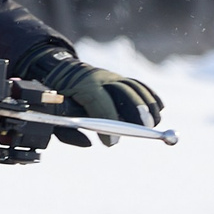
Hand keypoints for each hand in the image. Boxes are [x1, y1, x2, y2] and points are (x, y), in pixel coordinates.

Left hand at [17, 47, 163, 145]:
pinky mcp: (119, 77)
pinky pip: (137, 85)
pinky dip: (149, 96)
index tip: (111, 143)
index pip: (99, 102)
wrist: (58, 69)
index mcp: (81, 85)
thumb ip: (67, 131)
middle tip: (144, 130)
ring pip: (133, 88)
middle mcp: (99, 77)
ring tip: (154, 123)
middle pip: (123, 92)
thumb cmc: (57, 97)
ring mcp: (111, 75)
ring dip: (146, 105)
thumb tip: (88, 144)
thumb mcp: (54, 114)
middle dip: (135, 111)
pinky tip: (158, 109)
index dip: (108, 121)